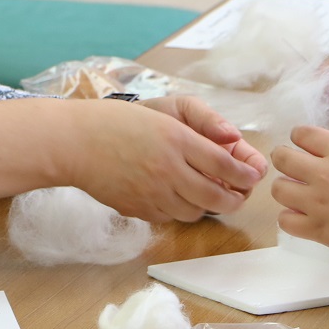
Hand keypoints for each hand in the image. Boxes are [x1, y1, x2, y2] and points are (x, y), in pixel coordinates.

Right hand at [64, 97, 267, 221]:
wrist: (75, 143)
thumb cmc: (118, 121)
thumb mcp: (164, 110)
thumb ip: (202, 123)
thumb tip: (232, 140)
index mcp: (177, 139)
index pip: (225, 164)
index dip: (245, 173)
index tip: (254, 175)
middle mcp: (168, 169)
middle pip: (216, 196)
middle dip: (235, 198)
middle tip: (240, 194)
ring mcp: (152, 193)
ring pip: (195, 212)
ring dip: (208, 206)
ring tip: (209, 195)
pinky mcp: (138, 209)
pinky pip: (170, 218)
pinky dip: (180, 210)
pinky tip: (178, 197)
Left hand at [271, 125, 328, 255]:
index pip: (303, 134)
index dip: (299, 137)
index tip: (302, 145)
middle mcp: (324, 173)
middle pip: (282, 158)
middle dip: (284, 159)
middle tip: (291, 167)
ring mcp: (316, 202)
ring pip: (278, 189)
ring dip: (285, 189)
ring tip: (295, 193)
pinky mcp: (315, 228)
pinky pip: (285, 220)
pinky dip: (290, 218)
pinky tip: (301, 216)